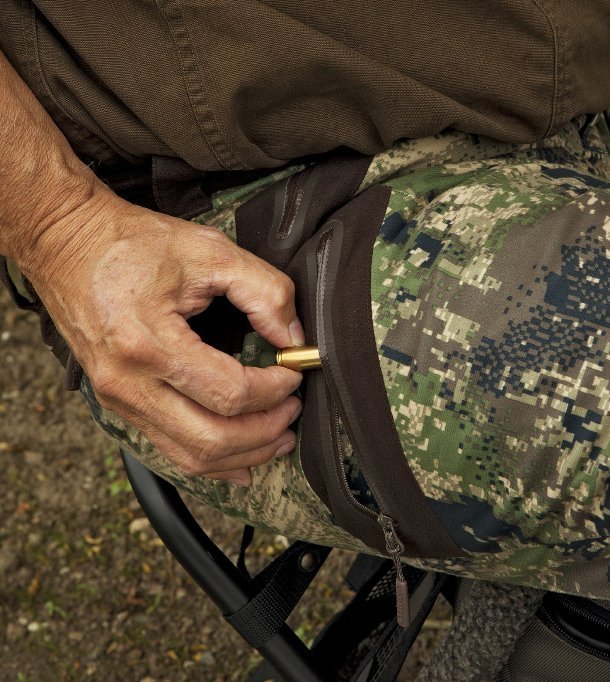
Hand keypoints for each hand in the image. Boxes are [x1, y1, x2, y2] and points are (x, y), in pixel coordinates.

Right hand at [24, 187, 303, 485]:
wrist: (65, 244)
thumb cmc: (129, 244)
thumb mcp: (208, 252)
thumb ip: (264, 291)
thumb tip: (293, 337)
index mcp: (148, 343)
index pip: (229, 392)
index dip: (274, 389)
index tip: (293, 371)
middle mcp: (128, 383)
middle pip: (211, 439)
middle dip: (264, 432)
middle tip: (293, 409)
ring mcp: (118, 399)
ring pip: (190, 457)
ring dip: (243, 454)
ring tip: (278, 436)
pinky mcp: (119, 403)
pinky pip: (170, 449)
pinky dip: (211, 460)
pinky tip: (240, 458)